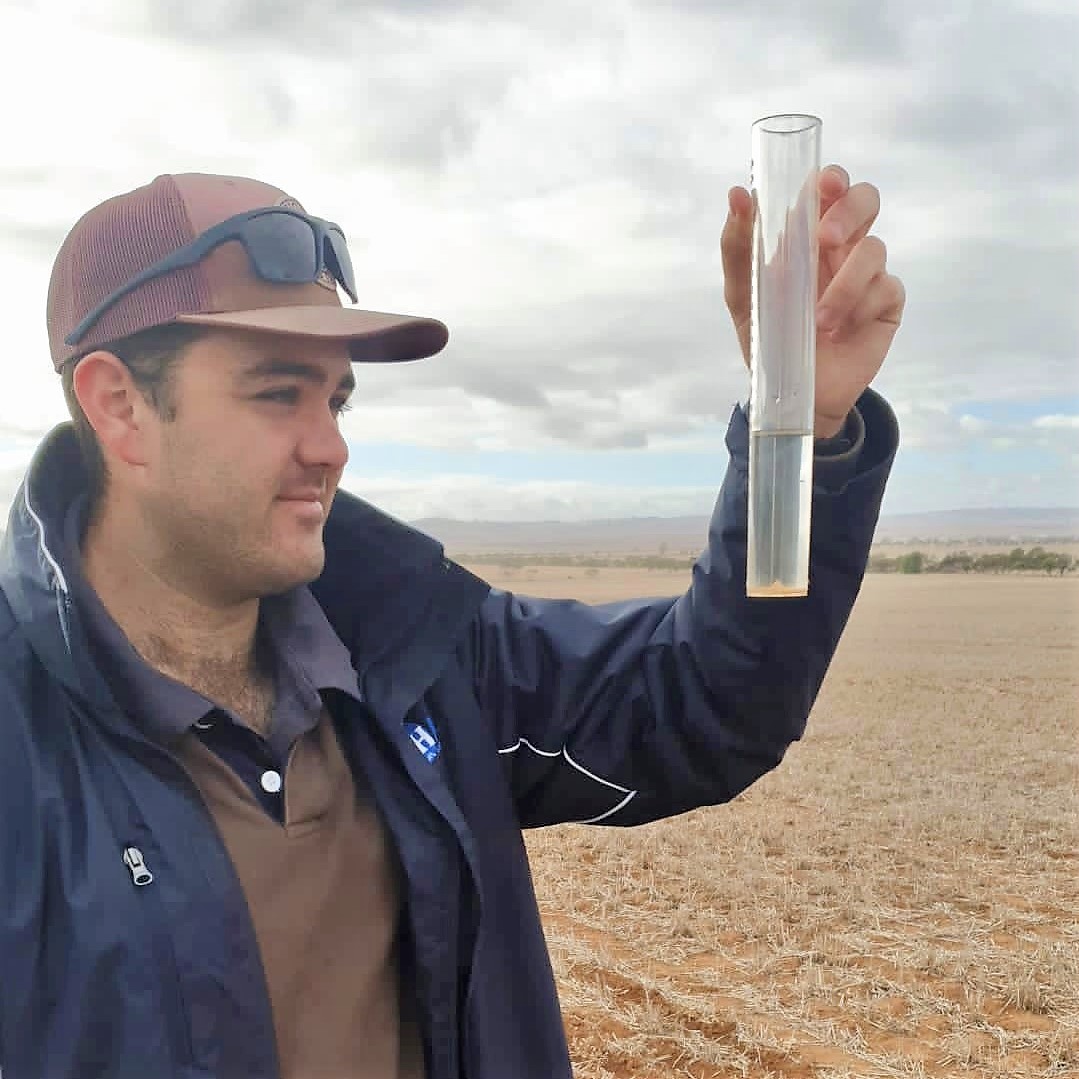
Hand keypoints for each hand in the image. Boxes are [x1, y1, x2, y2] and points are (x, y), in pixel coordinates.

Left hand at [721, 165, 905, 437]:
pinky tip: (840, 330)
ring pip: (875, 248)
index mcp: (808, 235)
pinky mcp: (887, 303)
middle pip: (866, 199)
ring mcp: (868, 274)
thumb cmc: (768, 335)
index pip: (828, 188)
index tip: (823, 186)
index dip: (831, 179)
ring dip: (845, 282)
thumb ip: (738, 247)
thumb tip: (738, 194)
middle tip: (825, 239)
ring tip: (818, 319)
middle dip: (850, 211)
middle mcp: (842, 247)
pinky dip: (860, 307)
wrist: (791, 390)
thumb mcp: (742, 294)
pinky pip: (886, 288)